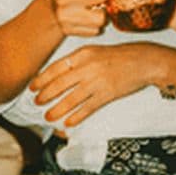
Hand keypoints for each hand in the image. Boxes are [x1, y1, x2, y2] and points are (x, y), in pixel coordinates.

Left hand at [31, 43, 163, 127]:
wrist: (143, 61)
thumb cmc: (118, 55)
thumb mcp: (95, 51)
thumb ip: (78, 60)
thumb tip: (59, 73)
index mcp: (83, 54)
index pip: (56, 67)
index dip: (42, 79)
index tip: (33, 87)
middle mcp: (88, 67)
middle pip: (60, 84)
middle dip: (45, 95)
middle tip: (37, 103)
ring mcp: (97, 81)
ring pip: (71, 99)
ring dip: (57, 109)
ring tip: (48, 116)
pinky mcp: (107, 94)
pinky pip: (88, 108)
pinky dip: (77, 117)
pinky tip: (68, 123)